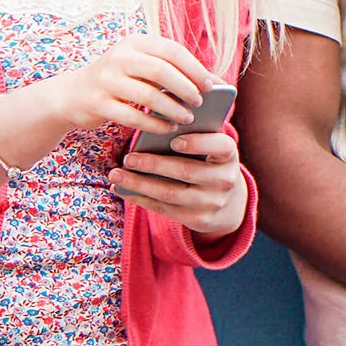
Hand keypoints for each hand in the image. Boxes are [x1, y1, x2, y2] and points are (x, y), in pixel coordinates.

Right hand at [41, 34, 215, 136]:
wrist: (71, 94)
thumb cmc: (117, 80)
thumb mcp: (139, 66)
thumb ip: (169, 69)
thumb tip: (213, 84)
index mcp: (134, 42)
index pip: (172, 51)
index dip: (194, 68)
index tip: (210, 85)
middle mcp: (119, 57)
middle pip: (161, 71)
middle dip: (185, 89)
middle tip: (199, 103)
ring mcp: (106, 80)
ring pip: (147, 95)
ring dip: (171, 109)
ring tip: (186, 118)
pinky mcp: (98, 103)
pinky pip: (131, 116)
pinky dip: (153, 124)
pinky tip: (166, 129)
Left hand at [111, 131, 247, 236]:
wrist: (230, 204)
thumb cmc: (210, 165)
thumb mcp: (211, 151)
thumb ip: (193, 138)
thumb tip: (154, 125)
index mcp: (229, 156)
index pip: (221, 147)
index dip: (199, 144)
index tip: (175, 141)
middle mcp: (225, 180)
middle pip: (185, 172)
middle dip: (153, 164)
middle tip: (128, 158)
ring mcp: (212, 203)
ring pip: (170, 193)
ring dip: (139, 184)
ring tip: (115, 175)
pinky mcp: (198, 220)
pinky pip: (164, 209)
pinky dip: (140, 198)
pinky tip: (122, 189)